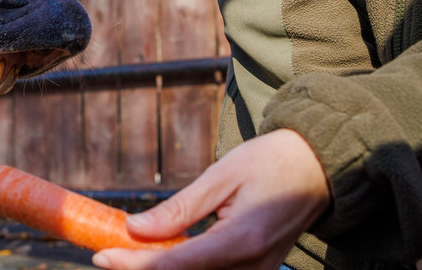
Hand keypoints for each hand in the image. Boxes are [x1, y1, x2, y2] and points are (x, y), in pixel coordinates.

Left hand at [93, 129, 330, 269]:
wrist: (319, 169)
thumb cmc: (270, 162)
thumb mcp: (221, 176)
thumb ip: (179, 209)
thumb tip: (135, 229)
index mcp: (243, 240)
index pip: (176, 265)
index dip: (134, 265)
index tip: (102, 257)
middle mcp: (252, 267)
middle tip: (108, 255)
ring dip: (162, 269)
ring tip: (128, 253)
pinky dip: (182, 267)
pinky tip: (158, 255)